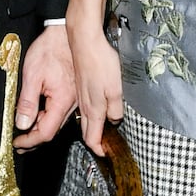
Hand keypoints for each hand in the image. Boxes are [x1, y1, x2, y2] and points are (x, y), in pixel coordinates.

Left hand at [13, 26, 77, 148]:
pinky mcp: (72, 93)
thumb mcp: (32, 75)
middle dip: (34, 139)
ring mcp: (74, 99)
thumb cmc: (51, 48)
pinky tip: (36, 115)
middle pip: (52, 131)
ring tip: (24, 131)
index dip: (30, 141)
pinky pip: (59, 112)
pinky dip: (46, 117)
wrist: (64, 33)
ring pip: (56, 123)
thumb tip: (22, 124)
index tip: (17, 143)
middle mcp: (72, 103)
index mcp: (63, 101)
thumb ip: (27, 102)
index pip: (46, 132)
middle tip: (19, 143)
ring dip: (40, 129)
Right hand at [68, 18, 123, 153]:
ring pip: (84, 120)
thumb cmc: (99, 62)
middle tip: (106, 147)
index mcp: (93, 109)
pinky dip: (90, 116)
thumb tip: (115, 121)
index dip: (99, 149)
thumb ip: (115, 108)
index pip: (92, 138)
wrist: (83, 41)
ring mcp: (80, 96)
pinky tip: (97, 110)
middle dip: (95, 142)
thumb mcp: (115, 88)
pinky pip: (83, 108)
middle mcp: (83, 106)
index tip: (107, 154)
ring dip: (92, 129)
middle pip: (86, 132)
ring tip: (103, 132)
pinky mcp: (80, 87)